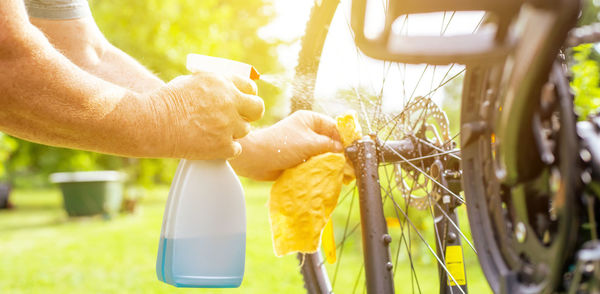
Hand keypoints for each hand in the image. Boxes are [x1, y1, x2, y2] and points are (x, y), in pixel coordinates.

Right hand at [147, 71, 263, 158]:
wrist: (152, 122)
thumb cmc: (165, 102)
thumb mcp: (192, 81)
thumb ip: (213, 85)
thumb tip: (225, 88)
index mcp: (221, 82)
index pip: (250, 87)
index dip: (247, 96)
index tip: (243, 102)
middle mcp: (229, 101)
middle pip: (257, 109)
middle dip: (250, 113)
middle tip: (238, 118)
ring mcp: (228, 125)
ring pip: (245, 130)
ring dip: (233, 131)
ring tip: (214, 131)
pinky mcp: (223, 145)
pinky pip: (236, 148)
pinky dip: (226, 149)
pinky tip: (212, 144)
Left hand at [230, 110, 342, 180]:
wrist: (256, 160)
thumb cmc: (281, 145)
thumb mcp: (310, 143)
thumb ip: (331, 146)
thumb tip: (347, 152)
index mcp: (311, 120)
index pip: (336, 127)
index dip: (348, 138)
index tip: (358, 150)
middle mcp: (309, 132)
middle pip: (332, 142)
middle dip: (342, 154)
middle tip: (353, 167)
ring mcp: (304, 146)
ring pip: (325, 155)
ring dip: (333, 164)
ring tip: (345, 175)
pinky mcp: (300, 160)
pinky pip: (316, 164)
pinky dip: (323, 170)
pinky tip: (332, 177)